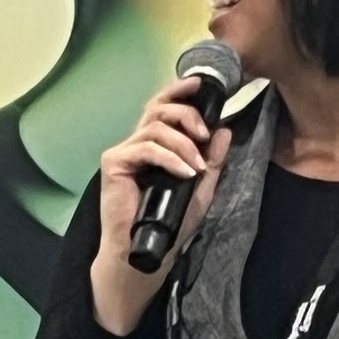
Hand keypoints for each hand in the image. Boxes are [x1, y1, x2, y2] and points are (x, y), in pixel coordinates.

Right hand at [88, 71, 238, 338]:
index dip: (181, 91)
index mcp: (156, 146)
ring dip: (183, 143)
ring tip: (196, 166)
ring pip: (155, 127)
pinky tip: (184, 172)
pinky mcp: (114, 163)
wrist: (143, 253)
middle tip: (205, 132)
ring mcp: (124, 152)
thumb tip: (224, 131)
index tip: (203, 85)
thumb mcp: (200, 190)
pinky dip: (169, 157)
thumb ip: (211, 162)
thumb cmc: (169, 226)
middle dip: (186, 113)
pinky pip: (146, 148)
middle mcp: (138, 144)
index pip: (165, 109)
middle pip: (158, 108)